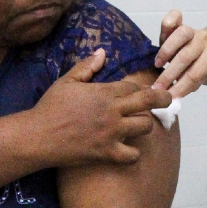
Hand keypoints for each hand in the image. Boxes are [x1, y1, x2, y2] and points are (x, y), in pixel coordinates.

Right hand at [32, 49, 171, 164]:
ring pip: (145, 127)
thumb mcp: (66, 81)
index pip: (135, 86)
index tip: (145, 92)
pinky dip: (133, 154)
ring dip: (146, 125)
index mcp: (104, 92)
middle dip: (163, 98)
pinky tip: (128, 150)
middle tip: (169, 100)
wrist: (37, 136)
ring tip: (140, 126)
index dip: (142, 88)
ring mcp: (111, 133)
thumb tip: (102, 52)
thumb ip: (87, 67)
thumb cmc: (50, 108)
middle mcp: (112, 111)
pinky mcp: (107, 153)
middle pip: (149, 101)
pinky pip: (133, 155)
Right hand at [152, 10, 206, 97]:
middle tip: (157, 88)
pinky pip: (174, 17)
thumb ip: (187, 85)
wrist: (203, 50)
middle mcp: (203, 41)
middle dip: (169, 75)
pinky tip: (162, 33)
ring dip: (167, 51)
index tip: (169, 97)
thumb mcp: (195, 79)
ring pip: (181, 34)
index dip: (181, 88)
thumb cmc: (195, 68)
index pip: (195, 75)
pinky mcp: (179, 23)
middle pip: (185, 57)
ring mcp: (192, 30)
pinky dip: (169, 21)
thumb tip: (173, 99)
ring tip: (157, 65)